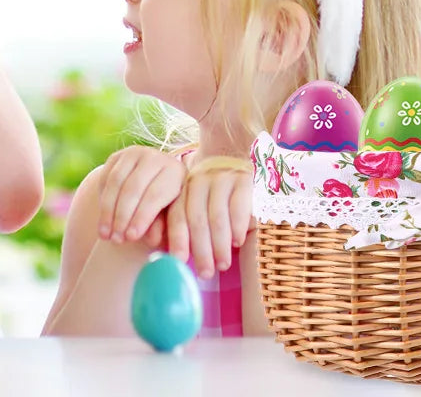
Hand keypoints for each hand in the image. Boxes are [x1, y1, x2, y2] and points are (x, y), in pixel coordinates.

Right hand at [96, 146, 186, 244]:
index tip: (131, 238)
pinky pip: (105, 178)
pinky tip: (102, 220)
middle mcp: (155, 157)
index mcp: (175, 172)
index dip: (142, 217)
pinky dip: (101, 200)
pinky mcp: (117, 156)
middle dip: (122, 216)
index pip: (155, 195)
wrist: (153, 187)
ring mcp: (134, 153)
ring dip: (107, 211)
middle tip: (116, 239)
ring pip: (116, 182)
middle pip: (133, 187)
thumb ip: (162, 227)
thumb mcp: (169, 219)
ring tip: (105, 234)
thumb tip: (152, 240)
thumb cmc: (166, 209)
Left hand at [166, 157, 252, 279]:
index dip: (178, 239)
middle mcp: (200, 181)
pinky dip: (237, 225)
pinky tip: (237, 242)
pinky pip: (239, 204)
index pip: (177, 215)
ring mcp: (222, 178)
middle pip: (197, 219)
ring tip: (222, 265)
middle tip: (205, 273)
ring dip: (219, 244)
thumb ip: (186, 220)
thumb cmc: (211, 188)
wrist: (233, 148)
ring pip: (217, 215)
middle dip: (200, 249)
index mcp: (183, 187)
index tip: (179, 262)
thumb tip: (176, 256)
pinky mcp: (244, 179)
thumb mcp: (194, 197)